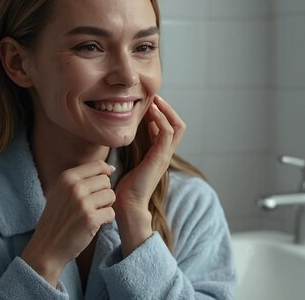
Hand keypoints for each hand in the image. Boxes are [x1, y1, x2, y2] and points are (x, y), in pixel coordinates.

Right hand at [21, 160, 115, 285]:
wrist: (46, 247)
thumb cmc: (58, 218)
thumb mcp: (62, 191)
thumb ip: (83, 179)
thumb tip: (110, 168)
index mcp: (67, 177)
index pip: (98, 165)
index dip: (104, 175)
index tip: (98, 188)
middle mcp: (74, 187)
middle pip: (106, 181)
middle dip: (104, 193)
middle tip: (93, 205)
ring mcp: (82, 203)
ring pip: (111, 196)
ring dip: (106, 206)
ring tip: (93, 214)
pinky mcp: (90, 219)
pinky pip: (111, 213)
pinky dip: (106, 220)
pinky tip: (94, 224)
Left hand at [113, 95, 184, 254]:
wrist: (127, 205)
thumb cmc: (126, 187)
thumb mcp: (132, 161)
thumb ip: (136, 147)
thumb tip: (130, 133)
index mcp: (160, 154)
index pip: (171, 128)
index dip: (164, 114)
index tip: (151, 103)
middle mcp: (166, 154)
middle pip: (179, 125)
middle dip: (168, 109)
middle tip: (156, 98)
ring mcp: (165, 156)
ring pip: (177, 126)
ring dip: (166, 111)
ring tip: (155, 101)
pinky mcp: (159, 158)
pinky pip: (167, 133)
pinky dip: (161, 120)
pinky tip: (150, 113)